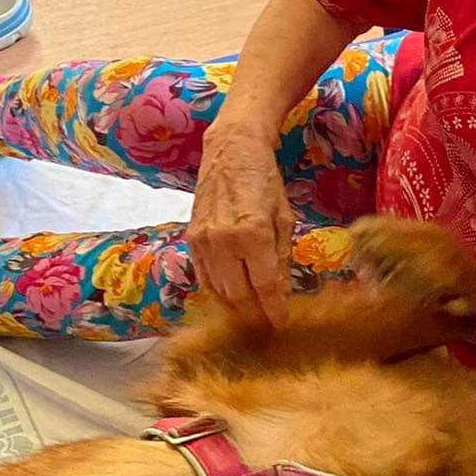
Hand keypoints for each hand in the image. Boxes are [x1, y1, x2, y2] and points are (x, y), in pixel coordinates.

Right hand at [188, 125, 294, 327]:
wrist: (231, 150)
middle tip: (265, 324)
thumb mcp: (284, 218)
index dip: (273, 309)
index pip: (264, 286)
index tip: (280, 323)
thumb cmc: (264, 180)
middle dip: (253, 314)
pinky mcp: (191, 239)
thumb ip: (280, 258)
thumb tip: (279, 293)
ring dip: (235, 307)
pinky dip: (216, 292)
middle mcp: (224, 241)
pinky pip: (203, 276)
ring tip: (250, 315)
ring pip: (218, 290)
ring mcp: (203, 241)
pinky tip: (230, 297)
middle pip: (238, 295)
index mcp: (253, 234)